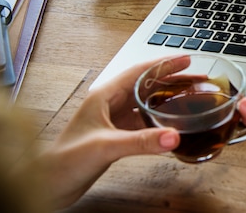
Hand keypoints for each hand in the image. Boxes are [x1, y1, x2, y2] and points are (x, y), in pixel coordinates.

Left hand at [40, 56, 187, 208]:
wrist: (48, 185)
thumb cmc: (64, 161)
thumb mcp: (107, 146)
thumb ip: (141, 142)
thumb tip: (173, 136)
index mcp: (104, 95)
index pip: (140, 71)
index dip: (164, 64)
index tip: (185, 59)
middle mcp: (110, 104)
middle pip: (148, 84)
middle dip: (172, 79)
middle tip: (196, 77)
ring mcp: (114, 119)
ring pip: (147, 101)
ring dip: (168, 97)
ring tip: (190, 95)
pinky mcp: (117, 135)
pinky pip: (145, 120)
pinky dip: (161, 118)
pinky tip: (173, 122)